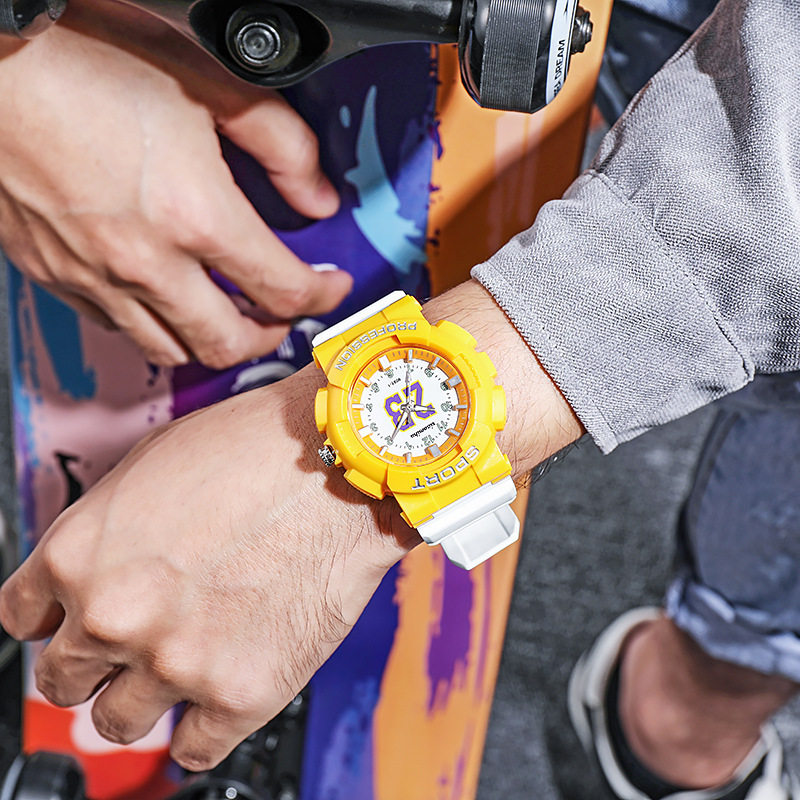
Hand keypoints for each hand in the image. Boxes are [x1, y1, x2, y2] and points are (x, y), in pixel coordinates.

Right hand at [0, 1, 351, 368]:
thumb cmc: (84, 56)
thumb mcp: (209, 83)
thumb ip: (281, 145)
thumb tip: (316, 195)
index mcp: (194, 216)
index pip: (282, 289)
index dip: (321, 295)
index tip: (331, 286)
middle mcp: (145, 262)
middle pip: (227, 343)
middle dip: (271, 336)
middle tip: (283, 316)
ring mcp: (94, 275)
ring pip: (169, 348)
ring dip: (211, 341)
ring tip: (228, 316)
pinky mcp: (53, 272)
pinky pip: (115, 327)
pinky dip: (153, 325)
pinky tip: (163, 296)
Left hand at [0, 281, 583, 768]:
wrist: (344, 463)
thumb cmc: (260, 447)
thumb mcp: (152, 462)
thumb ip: (105, 529)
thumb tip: (97, 567)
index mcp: (77, 555)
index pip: (23, 619)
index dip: (51, 620)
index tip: (73, 624)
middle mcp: (113, 617)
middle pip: (62, 680)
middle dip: (92, 663)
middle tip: (131, 644)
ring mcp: (174, 662)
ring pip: (117, 723)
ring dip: (140, 700)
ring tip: (180, 666)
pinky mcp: (240, 694)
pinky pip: (192, 751)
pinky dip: (198, 730)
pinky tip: (215, 694)